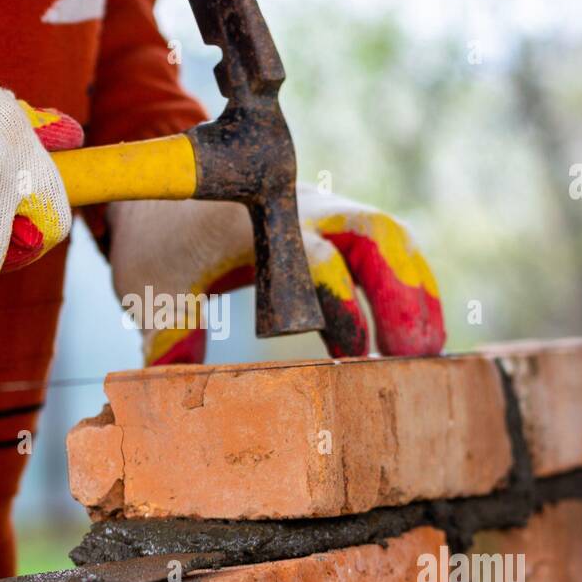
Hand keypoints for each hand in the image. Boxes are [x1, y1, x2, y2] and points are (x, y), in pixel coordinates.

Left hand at [108, 182, 444, 363]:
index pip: (311, 256)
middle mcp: (297, 204)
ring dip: (414, 290)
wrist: (161, 183)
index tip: (352, 356)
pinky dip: (408, 280)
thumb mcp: (152, 293)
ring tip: (429, 352)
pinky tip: (417, 331)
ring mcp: (322, 206)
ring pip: (389, 236)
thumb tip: (179, 397)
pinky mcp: (335, 217)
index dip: (339, 305)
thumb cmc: (157, 245)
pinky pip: (387, 241)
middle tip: (415, 358)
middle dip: (400, 295)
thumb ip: (172, 340)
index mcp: (251, 219)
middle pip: (373, 234)